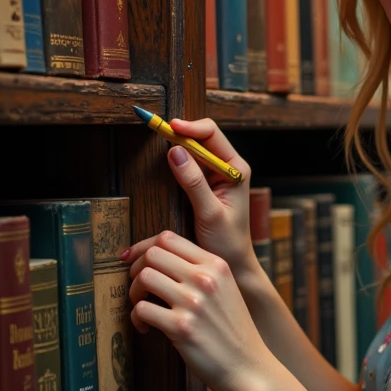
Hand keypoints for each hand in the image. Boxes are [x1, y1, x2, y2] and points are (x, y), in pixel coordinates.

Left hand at [126, 230, 274, 390]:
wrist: (249, 368)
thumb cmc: (233, 331)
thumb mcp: (226, 290)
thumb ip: (201, 271)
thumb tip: (160, 258)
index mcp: (217, 265)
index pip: (168, 238)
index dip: (143, 247)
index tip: (132, 261)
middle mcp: (206, 279)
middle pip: (152, 254)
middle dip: (136, 270)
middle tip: (139, 289)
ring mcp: (194, 302)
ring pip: (144, 277)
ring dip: (134, 293)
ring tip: (141, 307)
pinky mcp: (182, 327)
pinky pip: (141, 309)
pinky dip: (136, 319)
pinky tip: (146, 328)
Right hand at [129, 117, 254, 276]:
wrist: (234, 263)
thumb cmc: (227, 242)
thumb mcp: (209, 213)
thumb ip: (193, 182)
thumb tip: (175, 151)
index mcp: (235, 169)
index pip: (211, 135)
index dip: (189, 127)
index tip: (169, 127)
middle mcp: (227, 168)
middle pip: (201, 137)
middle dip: (179, 131)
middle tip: (155, 128)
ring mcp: (215, 175)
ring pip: (193, 149)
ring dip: (176, 143)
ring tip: (156, 138)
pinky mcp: (204, 185)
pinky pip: (188, 164)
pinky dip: (175, 159)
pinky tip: (162, 159)